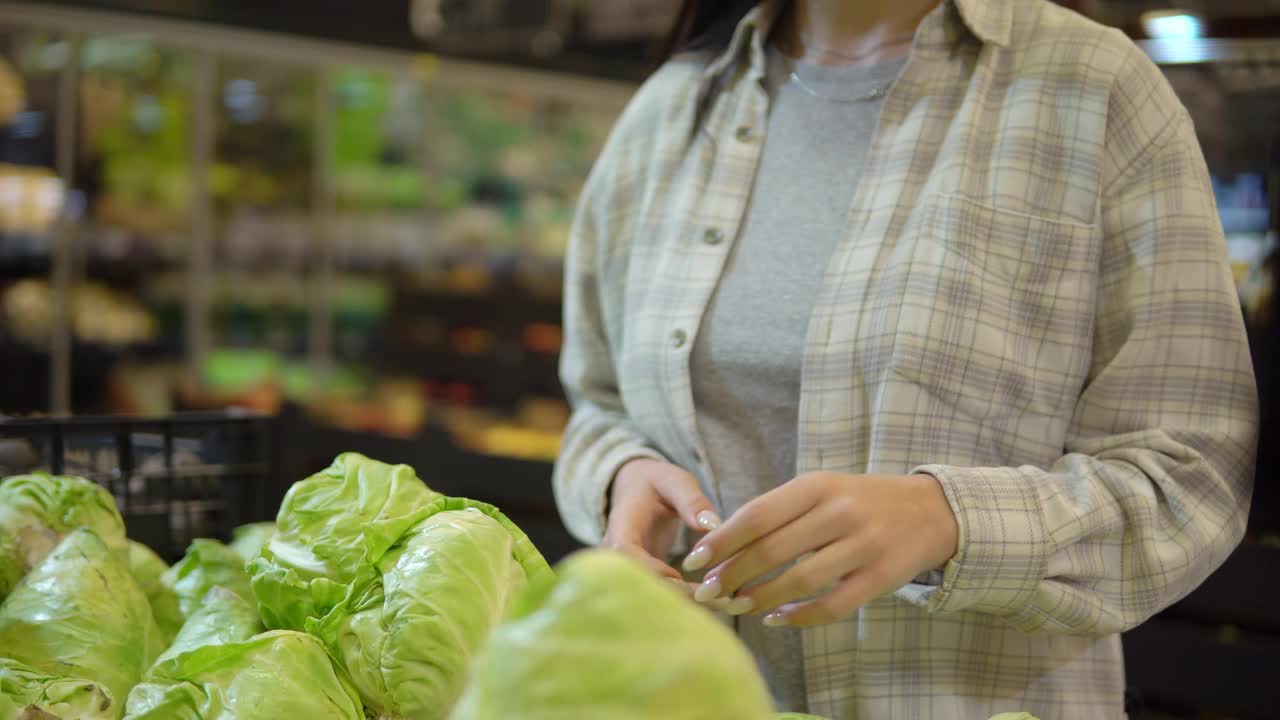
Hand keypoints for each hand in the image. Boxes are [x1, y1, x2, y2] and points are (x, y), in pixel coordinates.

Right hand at [604, 458, 721, 595]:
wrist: (636, 492)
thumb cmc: (656, 484)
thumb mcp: (675, 482)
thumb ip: (691, 500)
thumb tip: (712, 524)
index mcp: (621, 526)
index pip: (624, 553)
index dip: (648, 569)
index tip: (678, 577)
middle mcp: (618, 555)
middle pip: (635, 583)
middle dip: (673, 595)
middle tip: (713, 598)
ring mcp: (627, 570)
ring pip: (648, 595)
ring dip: (683, 603)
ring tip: (723, 603)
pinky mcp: (643, 580)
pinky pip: (660, 595)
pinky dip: (687, 601)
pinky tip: (717, 602)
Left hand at [681, 472, 957, 626]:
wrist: (931, 510)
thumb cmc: (859, 501)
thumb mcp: (821, 490)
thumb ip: (778, 512)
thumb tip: (722, 544)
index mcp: (817, 486)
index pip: (757, 515)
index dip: (722, 541)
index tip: (693, 560)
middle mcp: (839, 512)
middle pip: (772, 550)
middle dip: (732, 575)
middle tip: (707, 592)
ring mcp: (863, 545)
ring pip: (799, 580)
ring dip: (760, 598)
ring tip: (737, 606)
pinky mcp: (881, 577)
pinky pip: (832, 605)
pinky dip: (799, 616)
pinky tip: (776, 618)